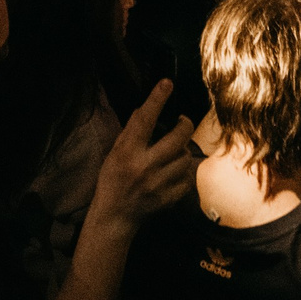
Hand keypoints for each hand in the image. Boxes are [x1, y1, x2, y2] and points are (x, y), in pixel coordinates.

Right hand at [88, 80, 195, 234]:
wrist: (115, 215)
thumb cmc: (112, 180)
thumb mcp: (114, 153)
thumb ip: (130, 132)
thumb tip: (144, 109)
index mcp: (127, 153)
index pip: (144, 120)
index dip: (156, 99)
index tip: (167, 83)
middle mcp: (144, 167)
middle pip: (177, 137)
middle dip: (183, 124)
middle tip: (181, 121)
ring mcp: (159, 184)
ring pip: (185, 157)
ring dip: (183, 150)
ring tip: (175, 150)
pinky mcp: (169, 198)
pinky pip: (188, 178)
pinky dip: (185, 171)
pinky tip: (177, 170)